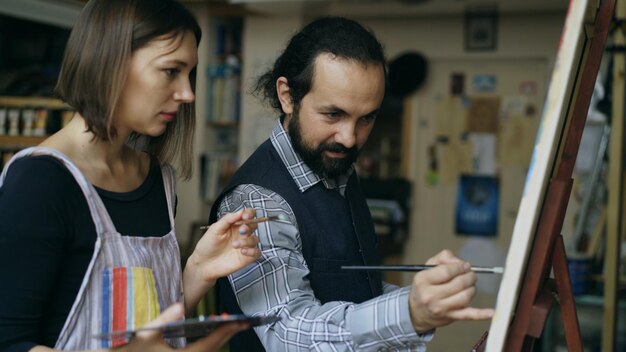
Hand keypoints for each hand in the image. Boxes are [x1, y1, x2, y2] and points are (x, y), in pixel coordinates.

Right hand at [121, 303, 248, 351]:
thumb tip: (180, 305)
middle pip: (214, 349)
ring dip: (221, 339)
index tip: (239, 322)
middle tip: (244, 322)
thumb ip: (164, 319)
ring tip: (233, 324)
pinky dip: (211, 344)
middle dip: (229, 334)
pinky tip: (215, 334)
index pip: (209, 344)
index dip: (226, 332)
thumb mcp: (146, 333)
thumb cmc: (133, 350)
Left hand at [189, 208, 260, 281]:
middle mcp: (241, 234)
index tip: (246, 216)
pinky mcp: (247, 257)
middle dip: (249, 227)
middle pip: (254, 225)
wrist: (203, 264)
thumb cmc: (207, 245)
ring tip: (234, 245)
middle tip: (242, 230)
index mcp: (235, 224)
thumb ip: (228, 219)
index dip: (250, 213)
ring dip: (247, 240)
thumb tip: (241, 211)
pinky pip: (257, 252)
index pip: (248, 215)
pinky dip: (252, 251)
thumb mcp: (215, 229)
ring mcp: (245, 245)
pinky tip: (242, 252)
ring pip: (255, 239)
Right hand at [408, 250, 493, 332]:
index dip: (460, 266)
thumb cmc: (424, 287)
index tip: (465, 265)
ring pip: (466, 296)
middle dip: (469, 276)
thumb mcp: (426, 268)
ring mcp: (441, 308)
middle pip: (458, 283)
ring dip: (472, 288)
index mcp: (423, 280)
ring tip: (469, 285)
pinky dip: (481, 314)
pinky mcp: (451, 317)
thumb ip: (443, 258)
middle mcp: (430, 295)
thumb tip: (460, 262)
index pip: (446, 271)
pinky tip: (491, 312)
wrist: (417, 312)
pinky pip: (469, 315)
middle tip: (470, 274)